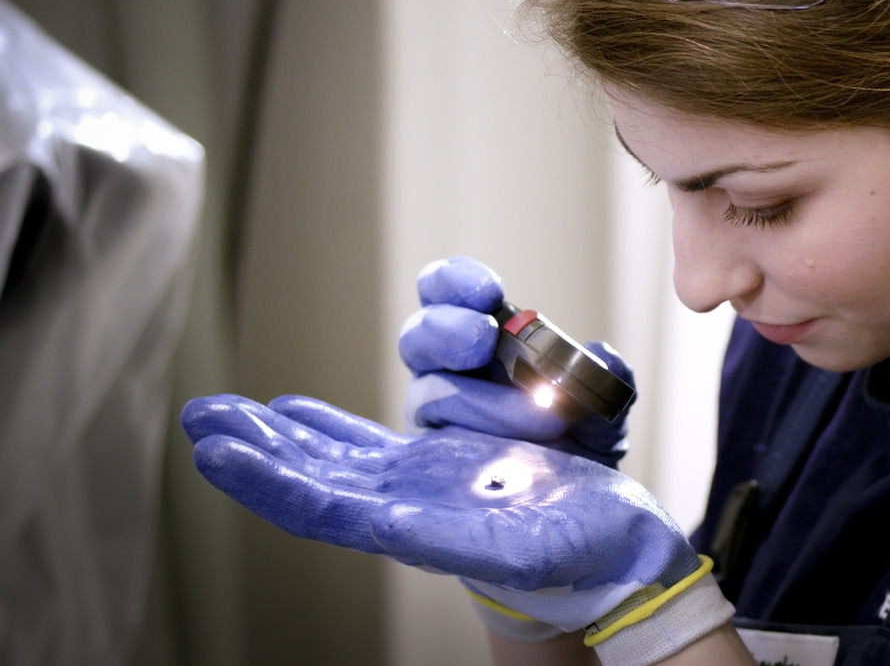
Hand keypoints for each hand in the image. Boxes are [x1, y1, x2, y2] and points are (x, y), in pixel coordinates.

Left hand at [180, 393, 724, 648]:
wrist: (615, 551)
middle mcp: (404, 508)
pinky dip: (326, 428)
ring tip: (229, 409)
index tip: (214, 449)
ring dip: (276, 433)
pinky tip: (298, 412)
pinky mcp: (440, 469)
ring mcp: (418, 486)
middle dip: (251, 446)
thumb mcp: (515, 547)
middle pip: (308, 477)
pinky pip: (367, 447)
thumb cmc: (575, 554)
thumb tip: (380, 520)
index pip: (317, 507)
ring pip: (329, 459)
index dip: (263, 479)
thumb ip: (447, 535)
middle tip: (200, 415)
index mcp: (412, 529)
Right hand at [397, 256, 632, 467]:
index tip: (488, 291)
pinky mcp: (432, 469)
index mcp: (486, 340)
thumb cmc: (584, 443)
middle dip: (448, 329)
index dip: (457, 282)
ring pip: (428, 394)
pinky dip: (455, 450)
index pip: (448, 292)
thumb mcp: (608, 407)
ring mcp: (438, 422)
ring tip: (542, 418)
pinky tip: (492, 458)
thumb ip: (608, 377)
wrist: (583, 508)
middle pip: (420, 336)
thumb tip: (600, 356)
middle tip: (483, 339)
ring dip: (478, 400)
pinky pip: (423, 455)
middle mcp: (451, 373)